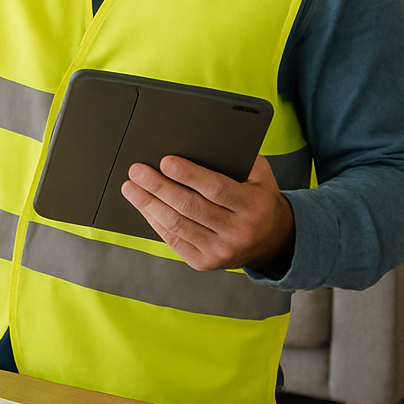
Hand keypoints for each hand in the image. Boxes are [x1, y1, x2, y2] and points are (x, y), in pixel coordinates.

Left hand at [120, 154, 295, 274]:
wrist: (272, 240)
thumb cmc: (259, 198)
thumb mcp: (260, 175)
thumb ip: (236, 158)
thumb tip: (199, 141)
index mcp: (253, 206)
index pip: (216, 189)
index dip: (189, 175)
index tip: (165, 161)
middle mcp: (238, 232)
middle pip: (190, 207)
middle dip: (159, 186)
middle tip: (137, 170)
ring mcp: (221, 251)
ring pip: (177, 225)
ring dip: (149, 204)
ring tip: (131, 187)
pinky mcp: (205, 263)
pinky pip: (174, 240)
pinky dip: (155, 221)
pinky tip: (144, 206)